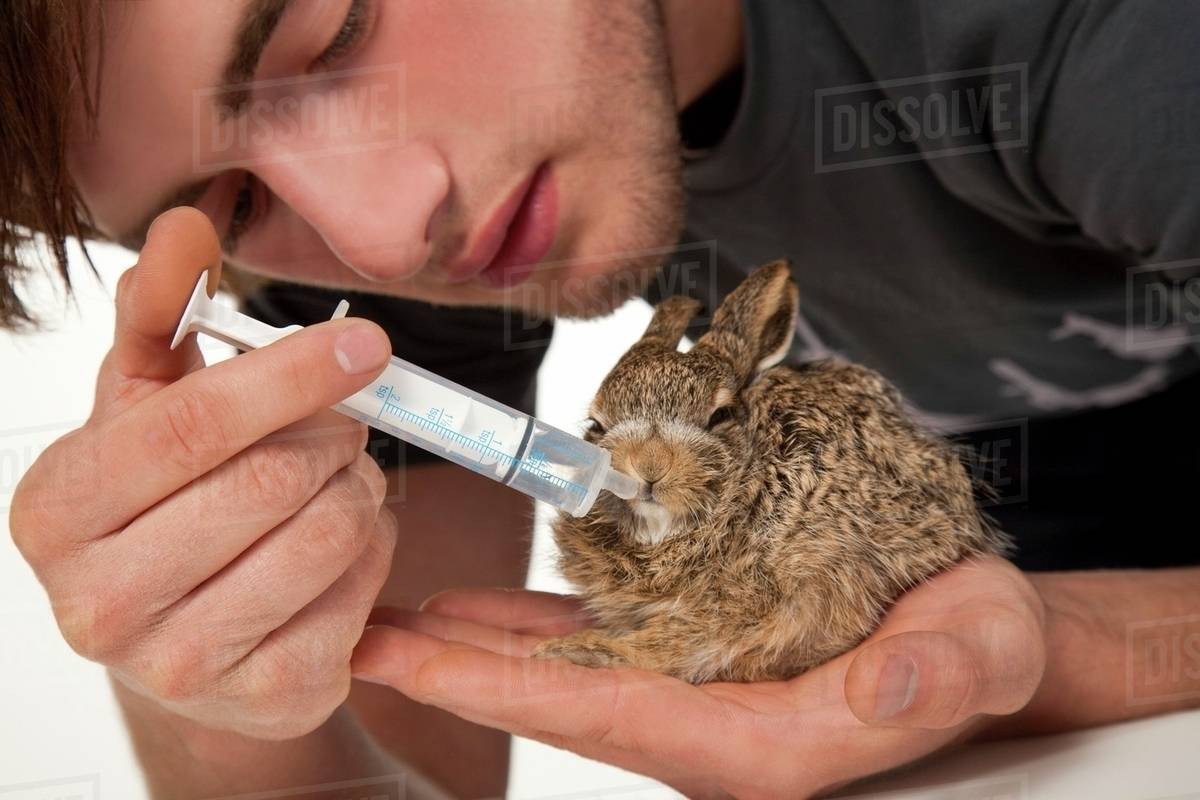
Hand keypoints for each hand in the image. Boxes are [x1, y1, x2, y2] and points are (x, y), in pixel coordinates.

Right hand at [11, 207, 397, 739]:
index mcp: (58, 510)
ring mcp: (181, 664)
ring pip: (328, 533)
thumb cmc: (165, 501)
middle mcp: (99, 601)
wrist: (182, 632)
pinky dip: (374, 550)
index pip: (192, 426)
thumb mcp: (147, 406)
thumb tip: (187, 225)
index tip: (362, 344)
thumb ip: (161, 314)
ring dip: (361, 489)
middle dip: (334, 435)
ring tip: (339, 480)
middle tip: (343, 424)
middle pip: (272, 481)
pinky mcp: (265, 696)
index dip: (288, 375)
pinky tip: (342, 546)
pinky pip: (363, 591)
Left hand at [351, 555, 1044, 798]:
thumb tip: (892, 691)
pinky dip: (536, 624)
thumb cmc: (978, 644)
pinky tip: (489, 609)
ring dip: (480, 648)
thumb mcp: (978, 652)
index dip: (502, 692)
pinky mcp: (697, 651)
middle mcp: (704, 724)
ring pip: (566, 668)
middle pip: (557, 699)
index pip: (602, 718)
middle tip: (368, 640)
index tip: (415, 663)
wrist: (977, 629)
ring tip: (403, 622)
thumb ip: (937, 677)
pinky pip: (600, 639)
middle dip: (458, 674)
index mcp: (754, 741)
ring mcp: (694, 689)